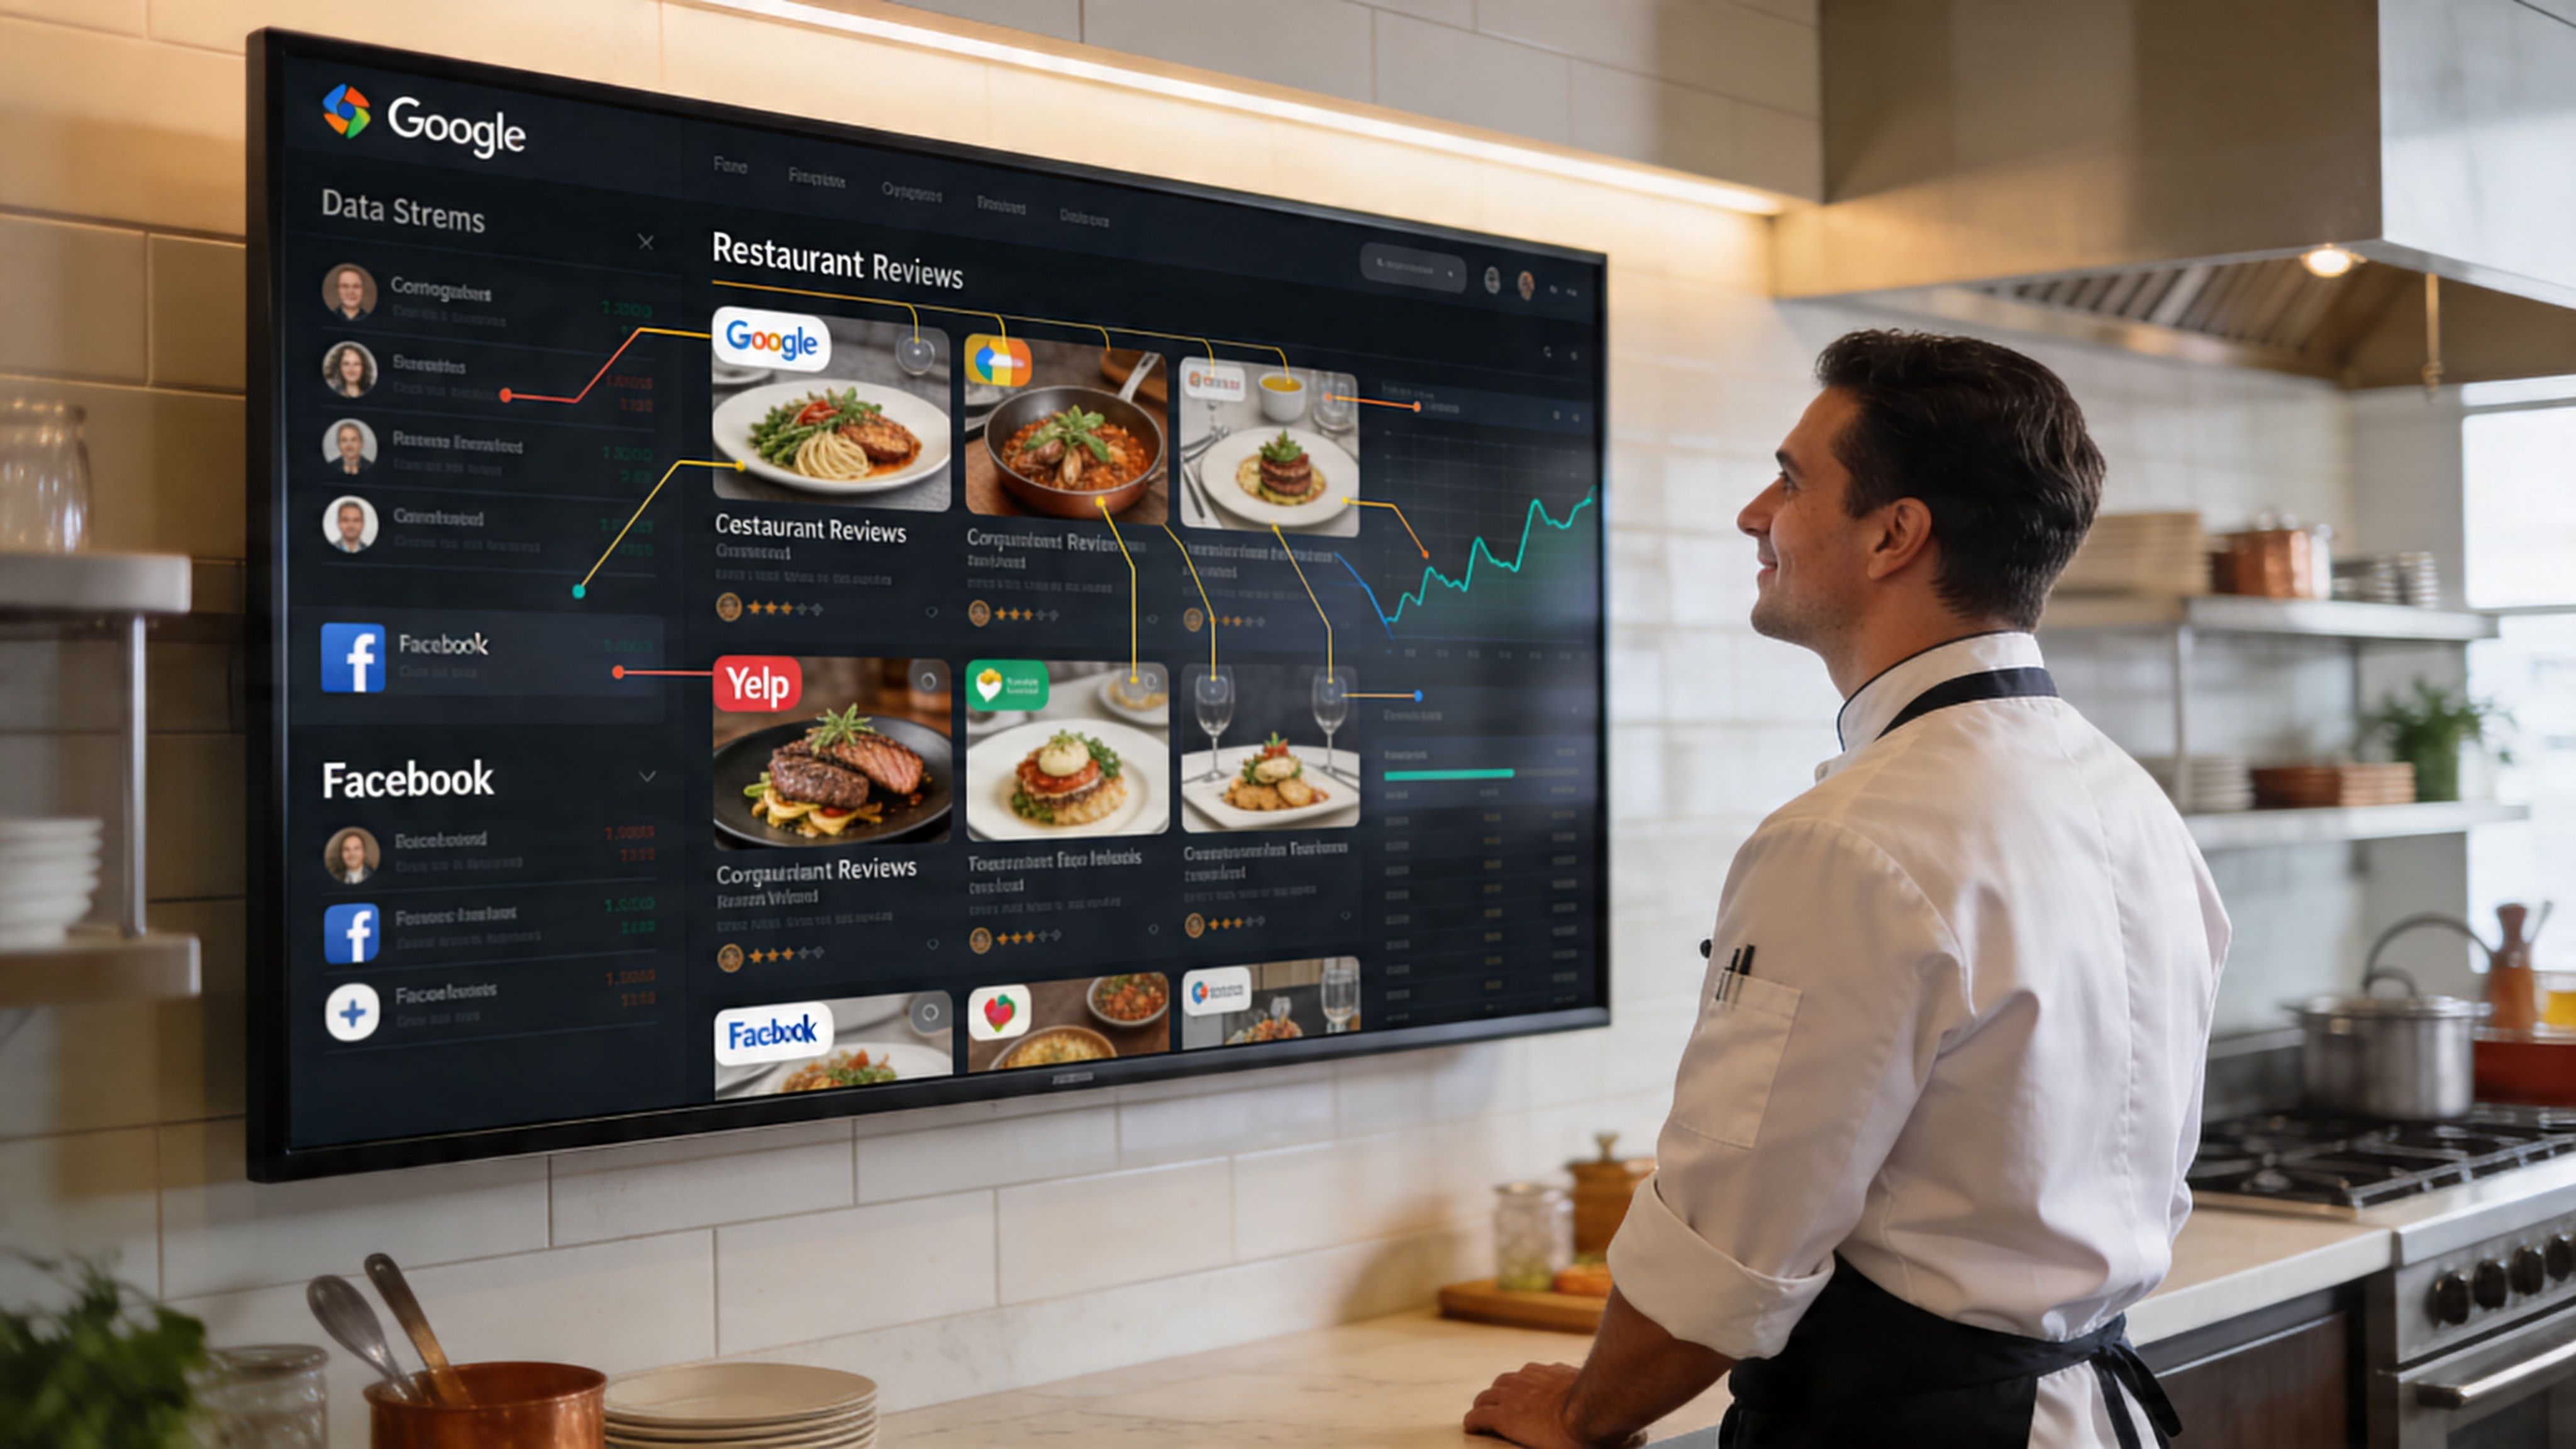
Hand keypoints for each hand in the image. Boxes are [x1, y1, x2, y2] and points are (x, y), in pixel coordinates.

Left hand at [1463, 1362, 1637, 1448]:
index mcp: (1557, 1376)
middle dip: (1501, 1394)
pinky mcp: (1504, 1415)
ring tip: (1482, 1417)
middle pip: (1507, 1381)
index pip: (1534, 1376)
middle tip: (1499, 1408)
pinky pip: (1479, 1415)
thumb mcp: (1621, 1420)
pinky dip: (1474, 1422)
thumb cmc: (1609, 1418)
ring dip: (1485, 1405)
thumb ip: (1628, 1426)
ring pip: (1488, 1395)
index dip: (1528, 1389)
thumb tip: (1641, 1433)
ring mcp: (1516, 1395)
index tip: (1528, 1400)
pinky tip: (1471, 1429)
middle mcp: (1533, 1378)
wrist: (1591, 1414)